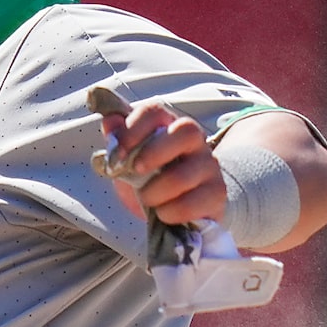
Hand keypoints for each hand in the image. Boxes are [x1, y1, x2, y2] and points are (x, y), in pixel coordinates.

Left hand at [93, 98, 226, 227]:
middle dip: (153, 153)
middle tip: (135, 172)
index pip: (155, 112)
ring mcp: (209, 166)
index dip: (132, 129)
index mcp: (169, 127)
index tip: (117, 154)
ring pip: (182, 175)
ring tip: (147, 200)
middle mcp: (196, 141)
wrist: (178, 214)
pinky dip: (169, 213)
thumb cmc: (152, 183)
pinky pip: (190, 204)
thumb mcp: (129, 165)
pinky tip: (164, 214)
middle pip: (185, 130)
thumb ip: (119, 143)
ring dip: (154, 193)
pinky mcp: (216, 194)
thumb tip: (110, 121)